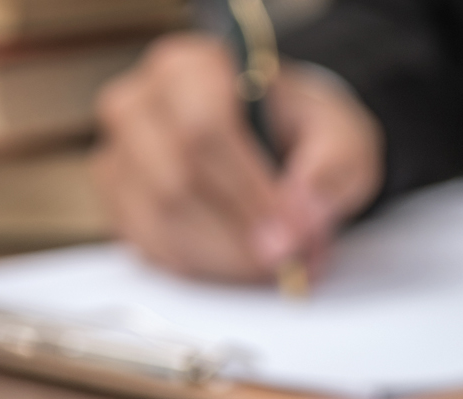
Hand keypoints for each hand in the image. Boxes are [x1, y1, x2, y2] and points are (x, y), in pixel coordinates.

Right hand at [90, 33, 383, 281]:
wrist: (278, 141)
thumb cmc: (300, 129)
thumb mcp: (342, 137)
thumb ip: (331, 170)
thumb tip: (304, 215)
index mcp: (192, 67)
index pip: (204, 128)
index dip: (248, 190)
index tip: (291, 232)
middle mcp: (143, 103)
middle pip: (175, 179)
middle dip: (238, 232)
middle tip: (286, 259)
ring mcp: (122, 154)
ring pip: (158, 219)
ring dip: (222, 256)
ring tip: (271, 265)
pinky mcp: (121, 202)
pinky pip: (149, 246)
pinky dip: (201, 267)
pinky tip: (238, 265)